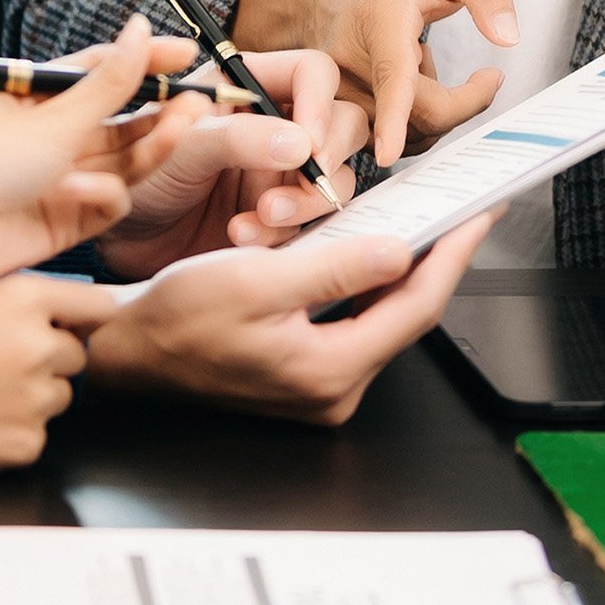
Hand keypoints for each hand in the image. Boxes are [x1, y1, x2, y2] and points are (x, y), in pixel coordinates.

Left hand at [0, 21, 212, 287]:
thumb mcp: (53, 116)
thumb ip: (108, 82)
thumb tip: (141, 29)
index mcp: (39, 98)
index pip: (103, 70)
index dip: (146, 61)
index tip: (187, 54)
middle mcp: (53, 136)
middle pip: (121, 118)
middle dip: (160, 111)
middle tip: (200, 102)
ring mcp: (62, 179)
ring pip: (123, 158)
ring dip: (152, 143)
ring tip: (184, 125)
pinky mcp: (68, 221)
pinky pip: (107, 201)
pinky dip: (104, 194)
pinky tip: (86, 191)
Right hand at [0, 272, 123, 481]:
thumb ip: (18, 303)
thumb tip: (66, 310)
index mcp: (23, 299)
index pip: (99, 306)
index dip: (84, 318)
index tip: (73, 326)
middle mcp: (39, 345)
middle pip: (77, 355)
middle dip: (48, 361)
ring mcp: (35, 398)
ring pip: (59, 397)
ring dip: (32, 398)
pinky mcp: (25, 444)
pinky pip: (37, 435)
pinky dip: (13, 433)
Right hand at [85, 213, 496, 424]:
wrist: (126, 352)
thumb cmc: (175, 317)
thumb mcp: (256, 279)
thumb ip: (334, 268)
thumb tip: (399, 252)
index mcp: (327, 373)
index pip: (416, 310)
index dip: (451, 257)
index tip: (478, 218)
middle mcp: (332, 392)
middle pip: (404, 317)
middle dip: (433, 260)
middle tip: (459, 212)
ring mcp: (318, 389)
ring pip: (380, 320)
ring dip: (399, 270)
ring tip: (425, 223)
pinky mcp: (303, 378)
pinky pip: (353, 325)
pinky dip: (365, 285)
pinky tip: (370, 252)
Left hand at [96, 47, 368, 277]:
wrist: (117, 241)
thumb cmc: (135, 176)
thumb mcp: (179, 146)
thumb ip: (237, 138)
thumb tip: (303, 145)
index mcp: (248, 87)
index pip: (311, 73)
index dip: (319, 103)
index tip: (309, 143)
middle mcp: (274, 124)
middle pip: (341, 123)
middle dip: (327, 157)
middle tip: (301, 182)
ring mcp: (281, 173)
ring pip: (334, 177)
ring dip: (305, 200)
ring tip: (260, 217)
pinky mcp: (281, 217)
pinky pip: (311, 222)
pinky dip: (284, 232)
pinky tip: (242, 237)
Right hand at [232, 0, 518, 167]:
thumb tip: (508, 38)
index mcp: (381, 20)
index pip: (391, 74)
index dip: (392, 116)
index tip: (388, 152)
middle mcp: (350, 61)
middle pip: (419, 115)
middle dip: (465, 104)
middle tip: (486, 78)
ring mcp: (337, 91)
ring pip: (405, 134)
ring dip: (432, 109)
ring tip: (424, 64)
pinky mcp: (335, 112)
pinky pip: (385, 138)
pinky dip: (408, 120)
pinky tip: (405, 84)